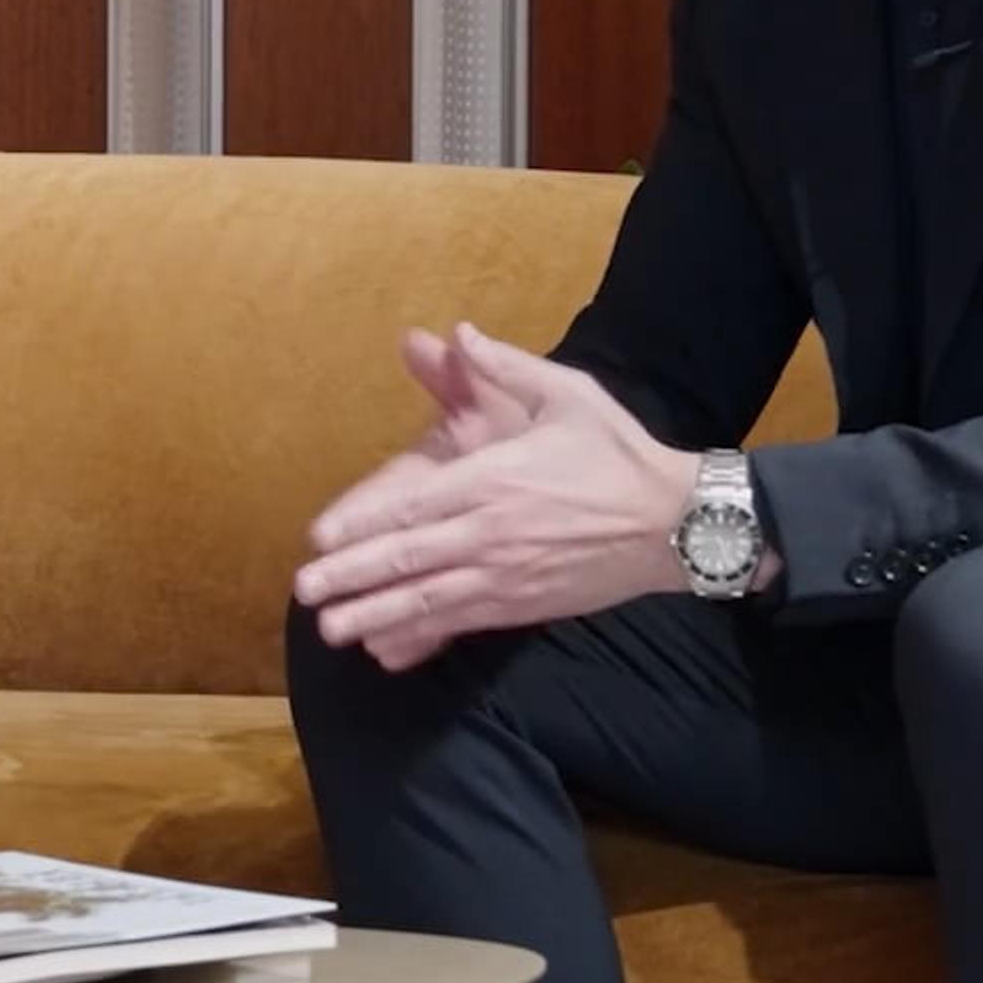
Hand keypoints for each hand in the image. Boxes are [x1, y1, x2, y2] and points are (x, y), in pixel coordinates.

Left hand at [296, 327, 696, 670]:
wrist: (678, 523)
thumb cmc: (616, 452)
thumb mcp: (567, 395)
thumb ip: (506, 367)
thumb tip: (456, 333)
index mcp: (495, 478)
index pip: (413, 507)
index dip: (361, 525)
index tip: (319, 539)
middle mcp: (493, 532)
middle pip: (408, 559)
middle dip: (351, 577)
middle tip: (304, 591)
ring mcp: (508, 575)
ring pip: (429, 600)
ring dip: (375, 614)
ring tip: (329, 630)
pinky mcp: (524, 605)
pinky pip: (462, 624)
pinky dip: (421, 637)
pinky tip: (386, 649)